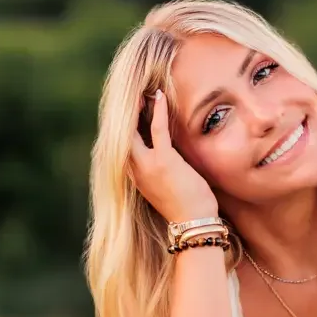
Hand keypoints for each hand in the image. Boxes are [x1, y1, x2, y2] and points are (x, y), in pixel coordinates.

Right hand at [129, 90, 218, 223]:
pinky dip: (158, 111)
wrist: (194, 224)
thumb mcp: (164, 189)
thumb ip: (158, 172)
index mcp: (135, 177)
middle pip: (122, 136)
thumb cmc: (186, 208)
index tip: (129, 112)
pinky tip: (158, 96)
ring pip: (133, 130)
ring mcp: (147, 165)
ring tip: (142, 92)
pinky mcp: (163, 161)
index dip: (124, 129)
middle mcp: (136, 170)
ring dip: (137, 109)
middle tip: (133, 96)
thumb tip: (164, 157)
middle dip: (125, 116)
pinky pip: (157, 130)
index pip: (123, 148)